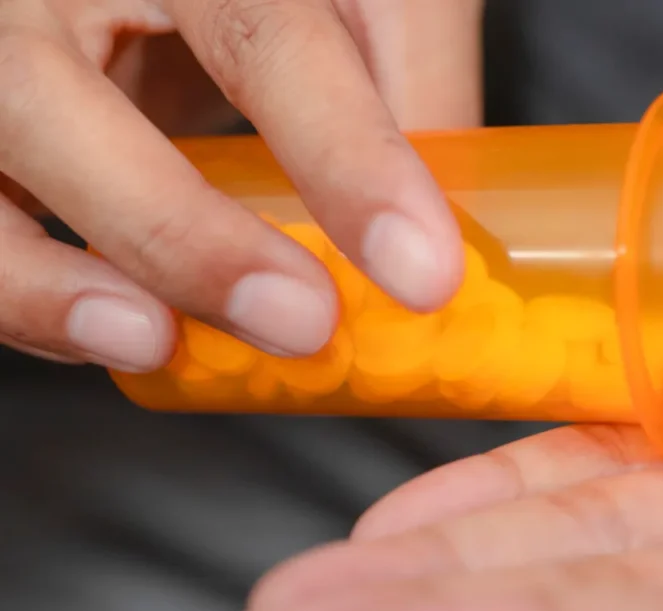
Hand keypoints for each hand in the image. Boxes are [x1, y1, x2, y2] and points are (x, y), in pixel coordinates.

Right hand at [0, 0, 479, 370]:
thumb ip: (408, 79)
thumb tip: (440, 229)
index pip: (262, 33)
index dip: (343, 156)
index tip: (421, 268)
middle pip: (49, 92)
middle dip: (180, 232)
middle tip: (301, 321)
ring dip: (47, 283)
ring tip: (152, 343)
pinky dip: (31, 296)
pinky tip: (119, 332)